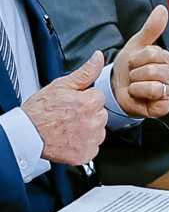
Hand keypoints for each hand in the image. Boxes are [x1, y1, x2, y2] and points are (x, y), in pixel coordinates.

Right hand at [22, 50, 107, 164]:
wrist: (25, 135)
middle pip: (100, 114)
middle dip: (88, 114)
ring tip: (68, 128)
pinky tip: (70, 140)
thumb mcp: (61, 85)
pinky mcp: (85, 154)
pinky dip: (83, 145)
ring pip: (98, 131)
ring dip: (88, 130)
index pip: (98, 97)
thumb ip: (85, 72)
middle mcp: (94, 122)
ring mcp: (90, 140)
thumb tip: (98, 57)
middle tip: (68, 116)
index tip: (73, 103)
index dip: (84, 99)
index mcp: (91, 102)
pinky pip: (92, 148)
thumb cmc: (39, 112)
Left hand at [112, 6, 168, 117]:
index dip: (138, 58)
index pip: (154, 53)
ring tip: (135, 85)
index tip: (134, 63)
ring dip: (137, 83)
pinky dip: (141, 92)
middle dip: (137, 72)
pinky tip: (139, 94)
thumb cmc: (128, 68)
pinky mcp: (165, 105)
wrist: (116, 91)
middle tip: (134, 76)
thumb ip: (151, 28)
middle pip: (155, 68)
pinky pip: (156, 93)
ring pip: (156, 81)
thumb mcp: (137, 45)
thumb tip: (162, 9)